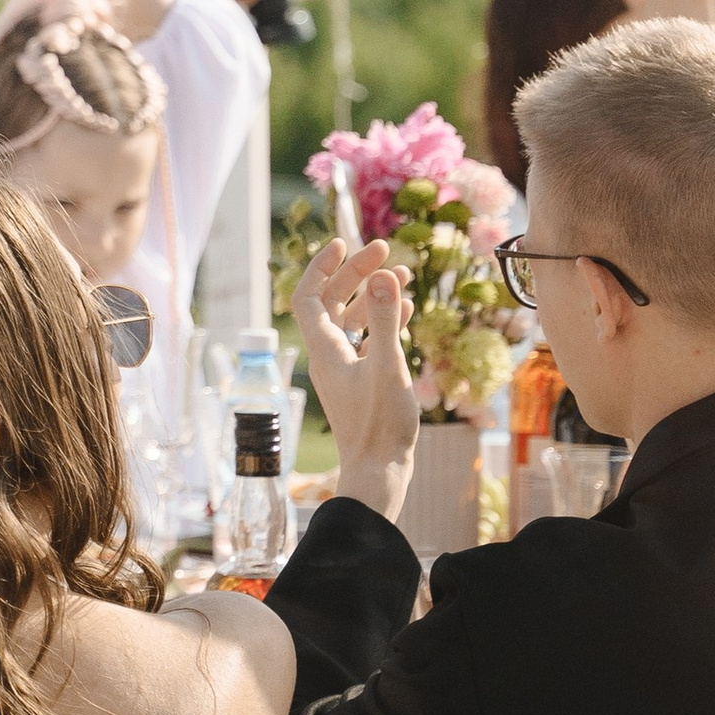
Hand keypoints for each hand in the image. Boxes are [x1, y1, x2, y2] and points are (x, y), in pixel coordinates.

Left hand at [292, 239, 417, 514]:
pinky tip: (406, 309)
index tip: (344, 243)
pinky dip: (383, 321)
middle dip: (355, 273)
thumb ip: (386, 320)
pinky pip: (367, 341)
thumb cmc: (380, 425)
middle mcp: (328, 356)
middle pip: (332, 301)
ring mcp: (345, 369)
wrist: (379, 472)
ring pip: (353, 320)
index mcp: (324, 349)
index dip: (321, 266)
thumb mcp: (388, 366)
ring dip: (374, 295)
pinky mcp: (362, 382)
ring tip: (403, 274)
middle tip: (385, 250)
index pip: (308, 296)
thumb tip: (382, 274)